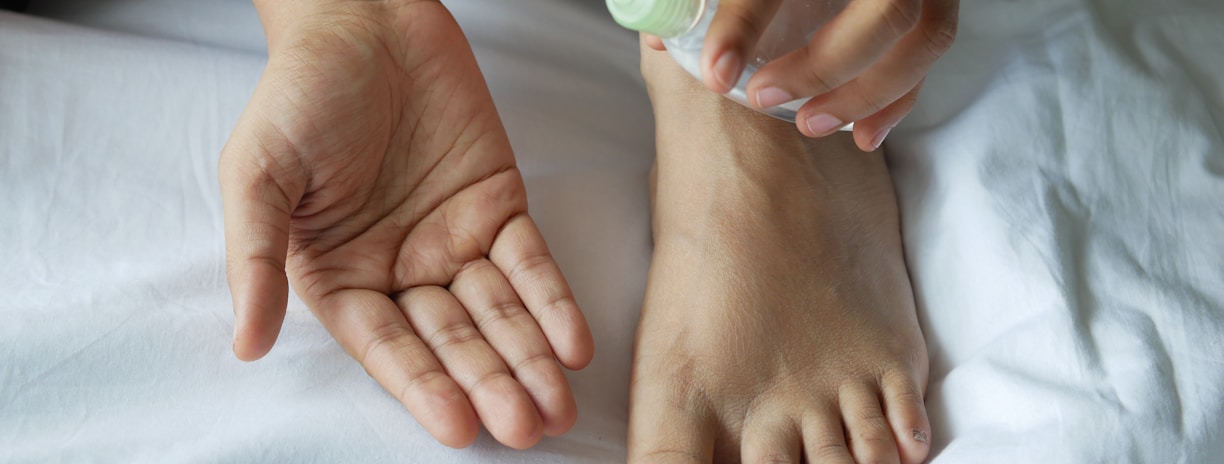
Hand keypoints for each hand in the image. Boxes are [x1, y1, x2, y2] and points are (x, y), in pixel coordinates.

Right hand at [219, 0, 591, 448]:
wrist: (365, 18)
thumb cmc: (300, 93)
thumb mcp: (259, 173)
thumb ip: (256, 258)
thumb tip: (245, 345)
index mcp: (339, 275)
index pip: (387, 345)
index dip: (421, 386)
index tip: (457, 426)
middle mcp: (400, 270)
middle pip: (452, 339)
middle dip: (489, 383)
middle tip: (524, 426)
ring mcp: (453, 241)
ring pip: (498, 312)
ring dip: (529, 358)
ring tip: (557, 404)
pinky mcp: (499, 207)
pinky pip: (531, 262)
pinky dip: (553, 301)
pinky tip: (574, 341)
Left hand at [629, 40, 930, 462]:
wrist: (763, 158)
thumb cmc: (698, 239)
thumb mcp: (662, 342)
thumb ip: (672, 422)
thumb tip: (672, 451)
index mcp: (699, 406)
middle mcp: (772, 410)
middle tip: (786, 460)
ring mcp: (834, 383)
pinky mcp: (886, 352)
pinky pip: (902, 428)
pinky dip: (900, 449)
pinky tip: (902, 456)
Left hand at [646, 0, 957, 150]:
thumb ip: (697, 2)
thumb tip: (655, 32)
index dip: (744, 21)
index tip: (714, 74)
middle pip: (885, 7)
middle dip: (823, 61)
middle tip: (761, 97)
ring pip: (921, 34)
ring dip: (867, 89)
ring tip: (808, 124)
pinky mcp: (934, 8)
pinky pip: (932, 54)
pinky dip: (898, 100)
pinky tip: (859, 136)